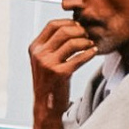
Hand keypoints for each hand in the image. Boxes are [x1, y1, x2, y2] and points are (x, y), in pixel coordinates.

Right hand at [28, 12, 94, 128]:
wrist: (46, 105)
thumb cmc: (49, 81)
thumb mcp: (44, 60)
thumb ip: (51, 45)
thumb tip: (72, 27)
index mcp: (34, 47)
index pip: (52, 25)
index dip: (68, 22)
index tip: (78, 26)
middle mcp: (39, 54)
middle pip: (63, 31)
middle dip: (79, 30)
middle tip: (87, 35)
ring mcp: (48, 64)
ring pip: (72, 42)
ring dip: (85, 41)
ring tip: (91, 44)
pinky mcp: (59, 74)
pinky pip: (79, 58)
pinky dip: (89, 53)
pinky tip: (94, 51)